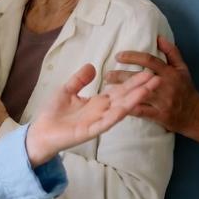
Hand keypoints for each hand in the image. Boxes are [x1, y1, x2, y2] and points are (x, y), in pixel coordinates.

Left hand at [24, 63, 159, 165]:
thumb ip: (80, 80)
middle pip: (124, 98)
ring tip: (149, 89)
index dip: (132, 82)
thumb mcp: (67, 91)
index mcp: (97, 103)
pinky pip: (106, 123)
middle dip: (140, 89)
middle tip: (157, 78)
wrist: (41, 132)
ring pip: (120, 110)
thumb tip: (92, 66)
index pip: (119, 91)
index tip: (147, 72)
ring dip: (134, 100)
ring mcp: (98, 122)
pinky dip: (116, 115)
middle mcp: (101, 112)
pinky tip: (126, 107)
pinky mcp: (90, 131)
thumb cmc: (54, 113)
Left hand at [104, 36, 198, 133]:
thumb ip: (172, 52)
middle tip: (106, 74)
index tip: (118, 56)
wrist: (196, 115)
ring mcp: (162, 101)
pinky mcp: (159, 115)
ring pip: (138, 93)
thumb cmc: (186, 89)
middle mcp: (165, 85)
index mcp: (170, 72)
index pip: (149, 60)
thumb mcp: (182, 69)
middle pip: (139, 77)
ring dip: (120, 91)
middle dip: (120, 75)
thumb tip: (159, 37)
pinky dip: (128, 108)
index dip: (132, 56)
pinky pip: (141, 111)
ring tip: (106, 88)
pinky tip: (115, 105)